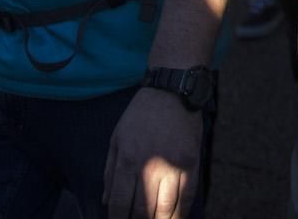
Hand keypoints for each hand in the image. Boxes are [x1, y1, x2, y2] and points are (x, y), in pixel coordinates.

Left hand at [103, 87, 202, 217]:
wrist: (172, 91)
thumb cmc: (140, 115)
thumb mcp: (117, 138)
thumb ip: (109, 171)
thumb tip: (106, 201)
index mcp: (127, 160)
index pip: (119, 203)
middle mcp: (150, 166)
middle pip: (142, 211)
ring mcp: (173, 165)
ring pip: (166, 209)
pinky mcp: (192, 162)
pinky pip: (188, 196)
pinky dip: (181, 212)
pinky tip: (175, 216)